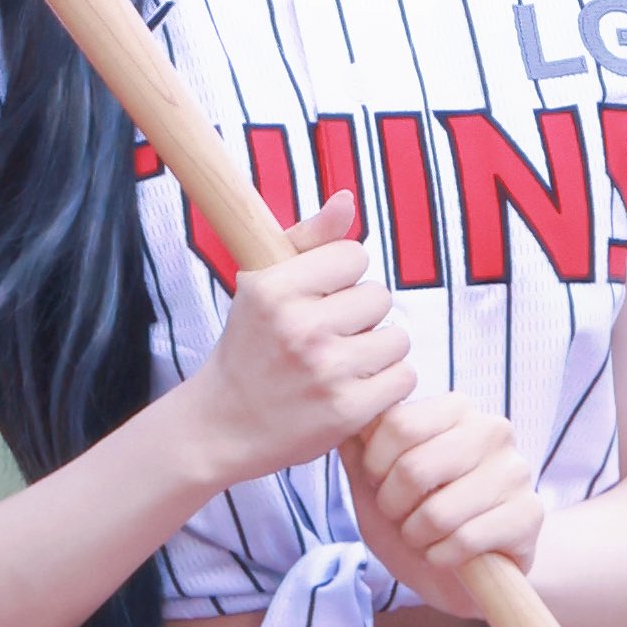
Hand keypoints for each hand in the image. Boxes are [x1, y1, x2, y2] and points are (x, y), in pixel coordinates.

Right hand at [185, 192, 414, 488]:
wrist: (223, 426)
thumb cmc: (249, 348)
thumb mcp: (263, 286)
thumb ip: (308, 239)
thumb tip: (347, 201)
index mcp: (274, 288)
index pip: (354, 255)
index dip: (341, 278)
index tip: (318, 300)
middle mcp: (299, 326)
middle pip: (379, 296)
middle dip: (361, 316)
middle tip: (328, 337)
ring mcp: (325, 370)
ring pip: (397, 338)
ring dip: (377, 351)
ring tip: (342, 364)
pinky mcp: (347, 410)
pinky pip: (403, 378)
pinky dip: (385, 386)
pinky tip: (353, 389)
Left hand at [347, 392, 543, 623]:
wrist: (459, 574)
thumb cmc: (414, 518)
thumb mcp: (373, 482)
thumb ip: (357, 447)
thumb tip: (344, 421)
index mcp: (455, 409)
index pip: (397, 424)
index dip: (374, 466)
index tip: (378, 484)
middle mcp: (492, 430)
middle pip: (414, 468)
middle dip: (392, 505)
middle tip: (400, 517)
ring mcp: (516, 471)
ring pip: (438, 512)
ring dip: (416, 536)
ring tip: (423, 536)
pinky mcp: (529, 515)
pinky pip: (465, 540)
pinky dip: (442, 557)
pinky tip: (446, 555)